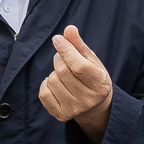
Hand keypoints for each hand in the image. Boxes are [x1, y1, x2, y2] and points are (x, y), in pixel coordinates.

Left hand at [38, 25, 114, 139]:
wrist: (95, 106)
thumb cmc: (93, 78)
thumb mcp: (92, 60)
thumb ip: (79, 45)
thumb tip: (69, 29)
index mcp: (100, 84)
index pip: (79, 66)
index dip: (66, 50)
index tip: (57, 39)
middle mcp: (88, 99)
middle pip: (62, 71)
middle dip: (60, 59)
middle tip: (65, 58)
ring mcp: (74, 109)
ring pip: (52, 80)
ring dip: (54, 72)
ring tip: (64, 75)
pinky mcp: (61, 115)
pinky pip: (43, 93)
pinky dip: (46, 84)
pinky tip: (56, 84)